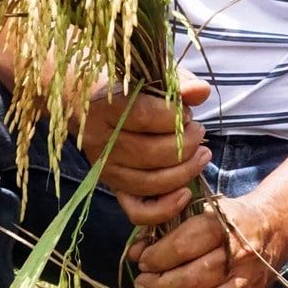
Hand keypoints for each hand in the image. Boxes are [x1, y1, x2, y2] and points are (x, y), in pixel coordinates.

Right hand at [79, 67, 211, 224]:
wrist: (86, 101)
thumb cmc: (127, 87)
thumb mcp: (152, 76)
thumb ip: (179, 83)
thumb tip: (201, 92)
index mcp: (105, 107)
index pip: (145, 116)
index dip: (175, 117)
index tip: (187, 112)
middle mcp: (99, 141)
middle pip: (151, 153)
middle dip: (187, 145)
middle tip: (199, 132)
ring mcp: (104, 168)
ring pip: (149, 182)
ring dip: (185, 172)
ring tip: (201, 154)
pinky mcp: (112, 187)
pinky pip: (137, 210)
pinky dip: (164, 208)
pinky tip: (185, 192)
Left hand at [128, 193, 286, 287]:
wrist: (275, 224)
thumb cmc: (230, 218)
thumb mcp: (201, 210)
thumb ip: (167, 229)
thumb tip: (135, 253)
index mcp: (225, 226)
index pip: (185, 246)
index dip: (157, 257)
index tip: (143, 262)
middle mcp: (240, 255)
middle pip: (194, 278)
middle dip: (160, 286)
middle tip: (141, 285)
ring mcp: (249, 281)